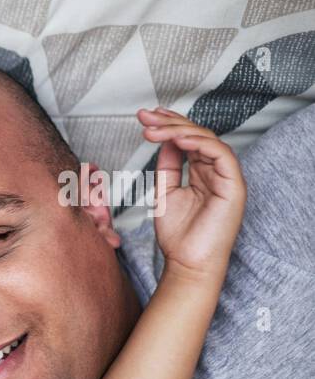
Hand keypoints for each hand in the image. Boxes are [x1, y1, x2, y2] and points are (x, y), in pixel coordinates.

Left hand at [137, 107, 245, 282]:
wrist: (187, 262)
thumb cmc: (178, 235)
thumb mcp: (165, 193)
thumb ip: (166, 167)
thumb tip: (162, 141)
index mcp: (201, 172)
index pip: (188, 140)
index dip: (168, 125)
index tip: (145, 117)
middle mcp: (216, 171)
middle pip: (196, 135)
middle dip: (169, 122)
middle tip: (145, 116)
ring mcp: (227, 177)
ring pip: (208, 140)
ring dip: (179, 130)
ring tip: (154, 128)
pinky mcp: (234, 185)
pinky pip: (221, 154)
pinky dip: (199, 143)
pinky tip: (177, 139)